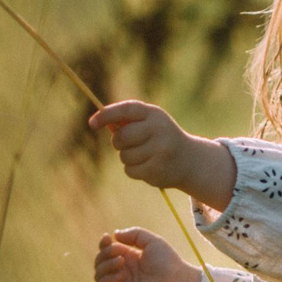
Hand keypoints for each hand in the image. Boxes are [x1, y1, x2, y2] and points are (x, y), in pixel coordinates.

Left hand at [87, 100, 236, 207]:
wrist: (189, 160)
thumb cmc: (161, 138)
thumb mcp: (149, 123)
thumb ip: (127, 121)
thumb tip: (98, 122)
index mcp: (154, 114)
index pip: (126, 110)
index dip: (106, 115)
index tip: (92, 123)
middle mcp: (159, 130)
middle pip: (121, 137)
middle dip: (118, 143)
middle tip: (128, 144)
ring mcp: (160, 150)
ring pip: (125, 156)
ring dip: (128, 158)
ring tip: (145, 156)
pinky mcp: (158, 169)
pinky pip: (130, 170)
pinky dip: (134, 171)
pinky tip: (148, 166)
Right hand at [94, 227, 198, 281]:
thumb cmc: (167, 263)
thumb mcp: (151, 241)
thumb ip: (134, 234)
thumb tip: (115, 235)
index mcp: (128, 259)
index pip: (107, 251)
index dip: (103, 244)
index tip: (107, 237)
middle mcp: (122, 272)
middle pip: (99, 261)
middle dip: (105, 253)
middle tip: (120, 253)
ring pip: (98, 275)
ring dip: (105, 265)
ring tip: (122, 262)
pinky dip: (106, 280)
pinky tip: (121, 275)